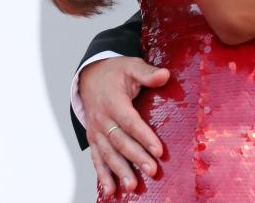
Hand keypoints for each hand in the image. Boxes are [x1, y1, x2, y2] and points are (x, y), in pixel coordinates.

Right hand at [81, 56, 169, 196]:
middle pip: (120, 141)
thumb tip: (165, 75)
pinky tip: (110, 190)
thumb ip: (148, 72)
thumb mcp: (132, 65)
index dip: (144, 136)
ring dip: (120, 171)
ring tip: (132, 185)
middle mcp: (102, 119)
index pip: (130, 122)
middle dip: (136, 158)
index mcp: (113, 102)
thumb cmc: (115, 72)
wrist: (90, 76)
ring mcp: (96, 131)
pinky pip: (97, 159)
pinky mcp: (94, 138)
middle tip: (152, 170)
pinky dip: (103, 175)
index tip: (158, 150)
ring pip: (108, 154)